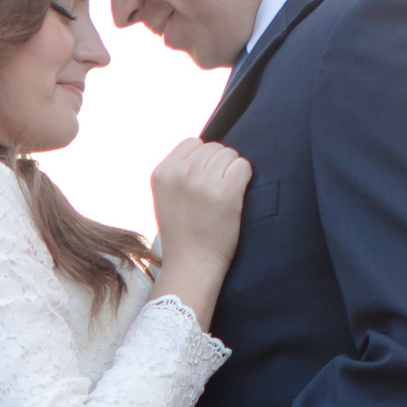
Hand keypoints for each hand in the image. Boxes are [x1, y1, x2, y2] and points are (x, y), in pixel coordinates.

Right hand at [151, 138, 251, 269]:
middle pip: (213, 147)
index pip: (193, 143)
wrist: (192, 263)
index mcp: (162, 172)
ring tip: (223, 196)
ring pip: (229, 155)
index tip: (202, 181)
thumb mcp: (165, 196)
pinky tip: (235, 196)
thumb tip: (206, 149)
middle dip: (218, 165)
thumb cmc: (182, 233)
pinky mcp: (226, 191)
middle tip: (214, 192)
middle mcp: (180, 173)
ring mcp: (203, 181)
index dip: (202, 160)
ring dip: (232, 172)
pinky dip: (244, 178)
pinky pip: (243, 166)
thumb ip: (178, 171)